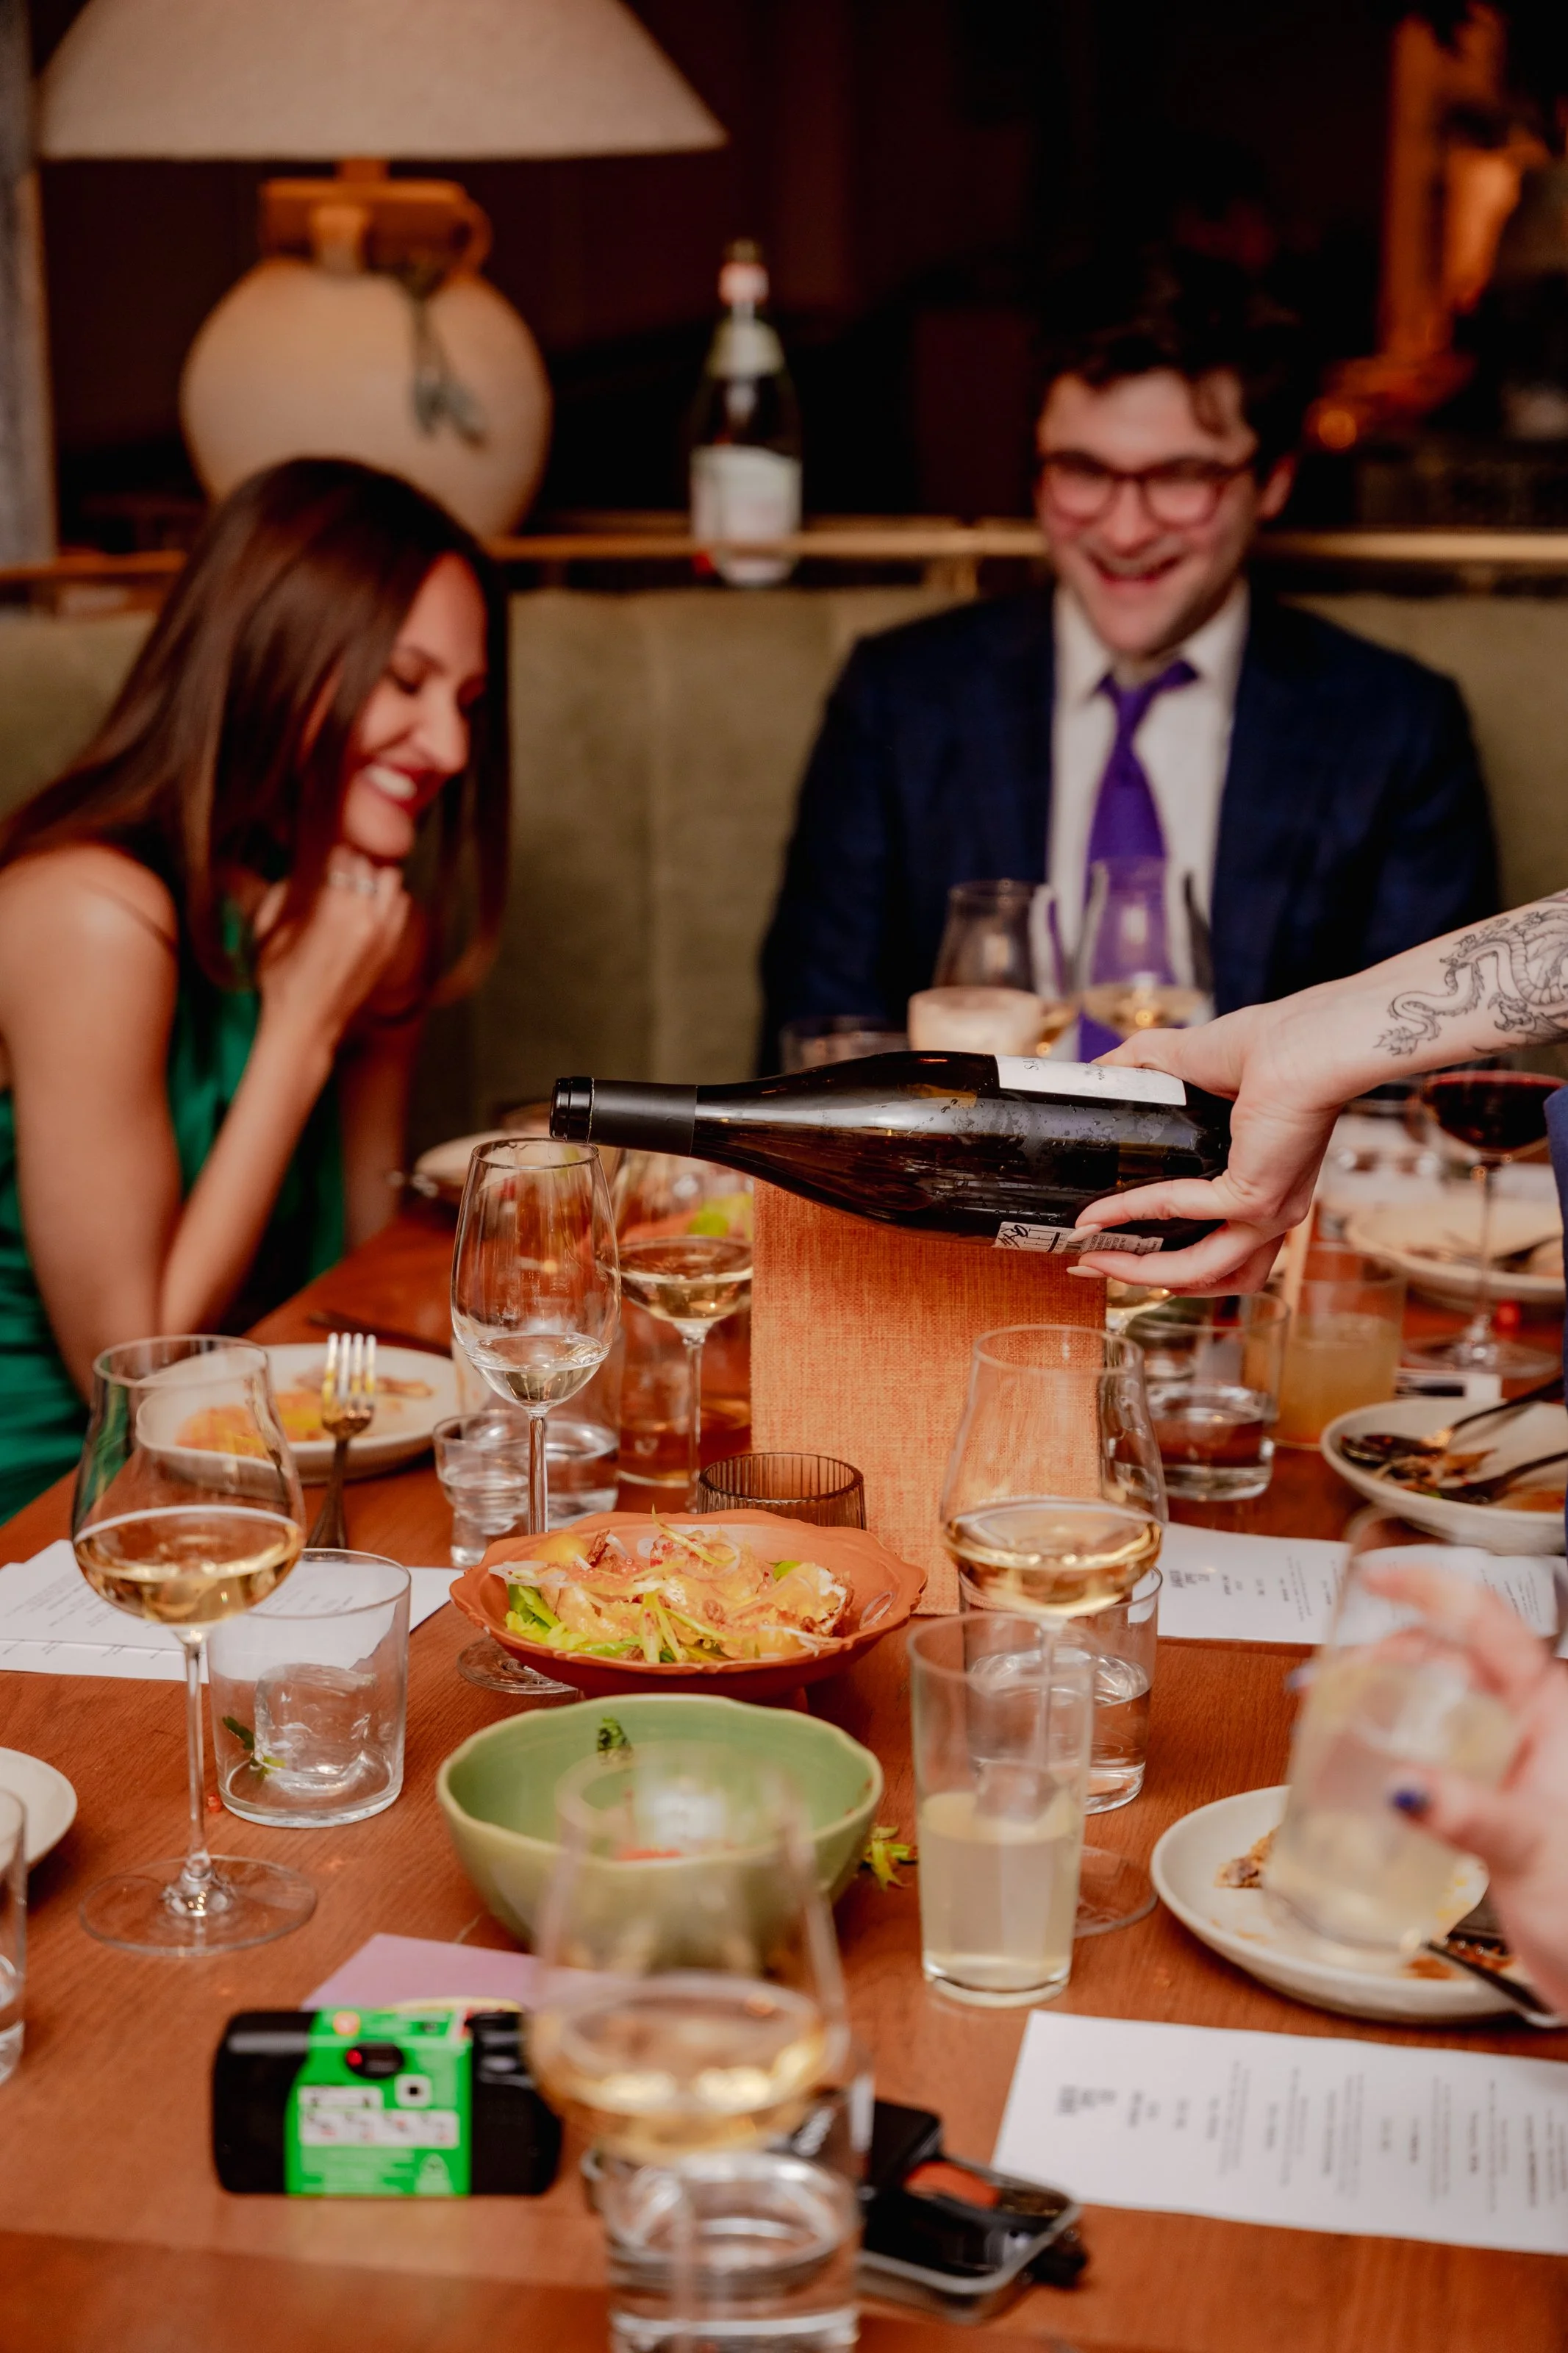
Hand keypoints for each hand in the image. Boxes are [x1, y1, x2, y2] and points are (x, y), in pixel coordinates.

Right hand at [253, 852, 411, 1056]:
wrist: (307, 1026)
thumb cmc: (281, 982)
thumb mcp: (269, 933)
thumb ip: (281, 895)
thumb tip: (295, 873)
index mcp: (332, 911)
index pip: (344, 860)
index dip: (332, 854)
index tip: (325, 857)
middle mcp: (364, 920)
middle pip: (369, 866)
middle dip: (353, 864)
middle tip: (338, 871)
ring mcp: (383, 935)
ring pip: (392, 881)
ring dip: (375, 879)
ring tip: (357, 887)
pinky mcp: (391, 948)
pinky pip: (402, 906)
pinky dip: (389, 900)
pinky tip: (370, 907)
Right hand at [1068, 1000, 1341, 1293]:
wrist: (1299, 1040)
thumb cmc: (1264, 1047)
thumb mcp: (1184, 1064)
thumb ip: (1137, 1071)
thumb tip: (1095, 1073)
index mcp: (1259, 1187)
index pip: (1217, 1248)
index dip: (1164, 1257)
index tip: (1110, 1249)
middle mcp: (1269, 1211)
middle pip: (1209, 1276)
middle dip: (1143, 1278)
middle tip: (1092, 1266)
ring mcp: (1267, 1212)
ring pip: (1200, 1270)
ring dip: (1140, 1271)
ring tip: (1093, 1259)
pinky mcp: (1255, 1197)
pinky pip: (1184, 1211)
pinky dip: (1137, 1212)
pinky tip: (1104, 1210)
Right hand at [1369, 1564, 1567, 2020]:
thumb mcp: (1529, 1847)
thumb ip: (1469, 1814)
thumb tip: (1406, 1786)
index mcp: (1549, 1707)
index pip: (1483, 1621)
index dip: (1426, 1589)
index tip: (1373, 1579)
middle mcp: (1528, 1724)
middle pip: (1443, 1661)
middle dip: (1379, 1660)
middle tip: (1325, 1682)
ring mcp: (1509, 1762)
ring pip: (1432, 1707)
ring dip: (1377, 1706)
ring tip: (1329, 1724)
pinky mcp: (1490, 1800)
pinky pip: (1430, 1753)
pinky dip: (1387, 1752)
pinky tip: (1361, 1774)